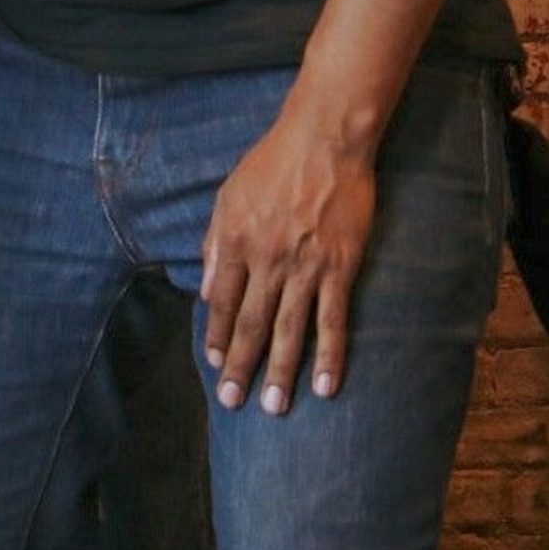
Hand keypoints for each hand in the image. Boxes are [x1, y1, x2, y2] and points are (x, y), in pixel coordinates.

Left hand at [201, 109, 379, 415]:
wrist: (324, 141)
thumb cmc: (271, 165)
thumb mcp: (228, 197)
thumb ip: (216, 245)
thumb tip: (207, 292)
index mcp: (236, 242)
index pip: (223, 302)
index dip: (219, 336)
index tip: (215, 365)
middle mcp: (268, 260)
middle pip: (253, 324)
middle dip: (242, 366)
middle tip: (234, 403)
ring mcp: (306, 267)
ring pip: (290, 330)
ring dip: (281, 371)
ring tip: (275, 408)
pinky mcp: (340, 267)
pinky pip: (334, 320)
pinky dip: (330, 355)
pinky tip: (325, 385)